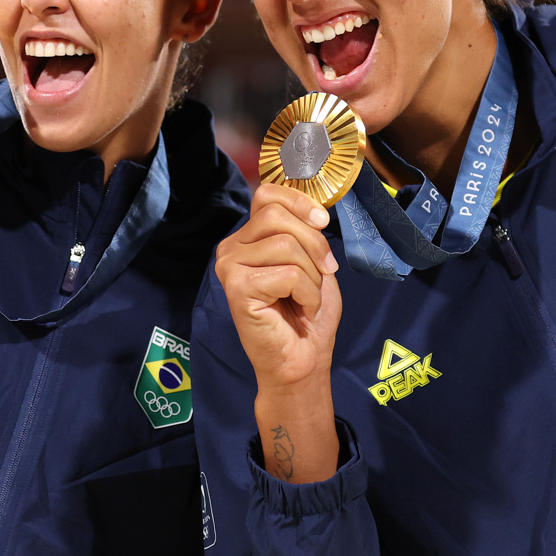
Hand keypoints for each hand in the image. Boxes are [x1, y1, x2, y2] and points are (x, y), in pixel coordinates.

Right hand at [215, 183, 342, 391]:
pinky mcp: (237, 289)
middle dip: (313, 241)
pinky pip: (287, 274)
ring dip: (312, 275)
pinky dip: (308, 293)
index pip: (267, 195)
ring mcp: (229, 268)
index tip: (323, 221)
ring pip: (286, 244)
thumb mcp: (312, 261)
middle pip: (276, 215)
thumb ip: (305, 231)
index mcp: (247, 238)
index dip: (299, 202)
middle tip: (326, 270)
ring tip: (307, 298)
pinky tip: (302, 310)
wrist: (303, 360)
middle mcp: (231, 248)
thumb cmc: (307, 313)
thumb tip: (315, 207)